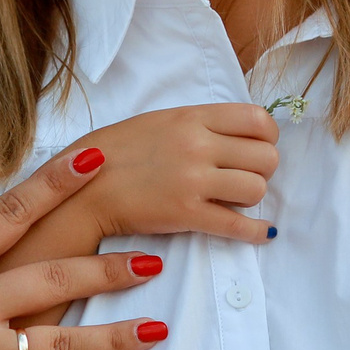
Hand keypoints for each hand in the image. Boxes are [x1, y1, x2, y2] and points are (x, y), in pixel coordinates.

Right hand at [70, 102, 281, 243]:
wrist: (80, 186)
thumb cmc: (116, 152)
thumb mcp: (160, 121)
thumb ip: (199, 124)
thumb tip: (237, 136)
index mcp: (192, 117)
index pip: (258, 119)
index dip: (268, 137)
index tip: (259, 148)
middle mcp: (198, 145)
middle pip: (265, 157)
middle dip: (262, 170)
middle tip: (245, 177)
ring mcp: (193, 180)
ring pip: (256, 189)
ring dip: (252, 198)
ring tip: (236, 201)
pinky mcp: (187, 214)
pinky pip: (237, 225)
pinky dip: (255, 232)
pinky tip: (261, 233)